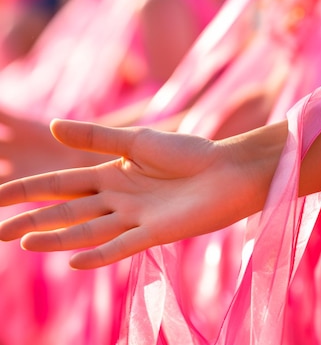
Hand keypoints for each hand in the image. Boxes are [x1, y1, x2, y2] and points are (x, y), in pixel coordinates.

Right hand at [0, 119, 266, 268]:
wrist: (229, 169)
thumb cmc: (189, 152)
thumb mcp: (139, 141)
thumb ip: (97, 137)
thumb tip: (53, 126)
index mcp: (111, 175)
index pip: (60, 184)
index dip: (28, 191)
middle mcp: (117, 199)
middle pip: (66, 211)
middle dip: (31, 220)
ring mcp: (134, 218)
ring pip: (87, 230)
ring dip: (56, 238)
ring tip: (24, 244)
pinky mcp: (155, 232)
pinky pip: (120, 246)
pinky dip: (97, 254)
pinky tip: (72, 261)